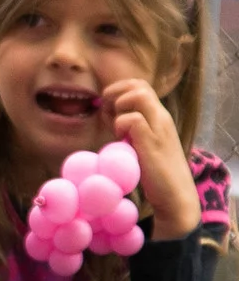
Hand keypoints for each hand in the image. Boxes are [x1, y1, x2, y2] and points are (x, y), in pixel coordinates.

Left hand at [107, 78, 199, 240]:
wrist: (175, 196)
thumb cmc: (154, 173)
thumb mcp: (141, 144)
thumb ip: (130, 129)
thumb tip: (108, 117)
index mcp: (159, 117)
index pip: (140, 86)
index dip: (119, 90)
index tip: (107, 109)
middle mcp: (161, 117)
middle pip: (139, 85)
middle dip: (116, 92)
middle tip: (106, 113)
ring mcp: (158, 128)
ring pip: (138, 95)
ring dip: (119, 107)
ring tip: (115, 128)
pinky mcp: (152, 142)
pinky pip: (133, 119)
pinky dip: (121, 125)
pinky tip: (120, 140)